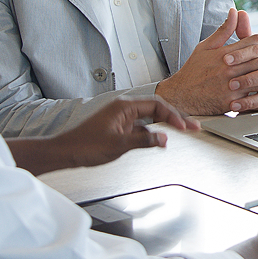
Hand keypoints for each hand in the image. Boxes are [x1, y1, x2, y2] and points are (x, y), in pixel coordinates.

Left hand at [9, 96, 199, 174]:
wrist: (64, 153)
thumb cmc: (84, 146)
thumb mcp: (118, 146)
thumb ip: (144, 141)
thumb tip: (164, 139)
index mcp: (124, 106)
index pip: (157, 105)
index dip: (173, 116)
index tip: (185, 127)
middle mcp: (124, 109)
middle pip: (156, 109)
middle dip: (175, 118)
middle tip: (193, 127)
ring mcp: (121, 118)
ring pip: (150, 119)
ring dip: (165, 126)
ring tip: (182, 131)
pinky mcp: (118, 128)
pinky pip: (141, 128)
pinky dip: (152, 133)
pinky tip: (159, 141)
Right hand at [156, 8, 257, 115]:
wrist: (179, 95)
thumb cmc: (193, 70)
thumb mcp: (206, 46)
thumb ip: (224, 30)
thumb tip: (235, 12)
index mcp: (225, 54)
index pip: (253, 41)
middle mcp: (229, 69)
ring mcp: (230, 87)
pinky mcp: (231, 103)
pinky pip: (255, 99)